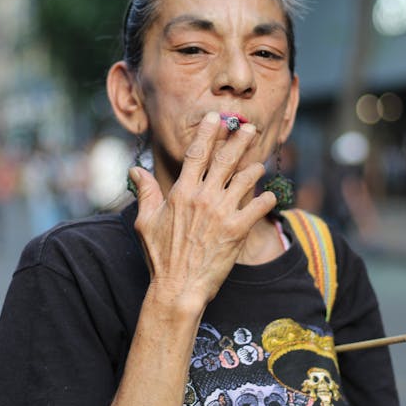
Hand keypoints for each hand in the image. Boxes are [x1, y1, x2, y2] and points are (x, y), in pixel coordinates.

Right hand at [130, 111, 275, 312]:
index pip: (197, 153)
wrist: (178, 287)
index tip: (216, 117)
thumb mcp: (146, 222)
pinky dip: (266, 199)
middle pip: (225, 159)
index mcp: (182, 192)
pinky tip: (270, 196)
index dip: (208, 132)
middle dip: (239, 140)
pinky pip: (258, 206)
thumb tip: (135, 170)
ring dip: (255, 167)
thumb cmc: (160, 256)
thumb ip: (146, 192)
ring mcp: (222, 213)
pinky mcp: (237, 230)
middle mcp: (203, 197)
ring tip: (260, 162)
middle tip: (249, 127)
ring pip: (245, 179)